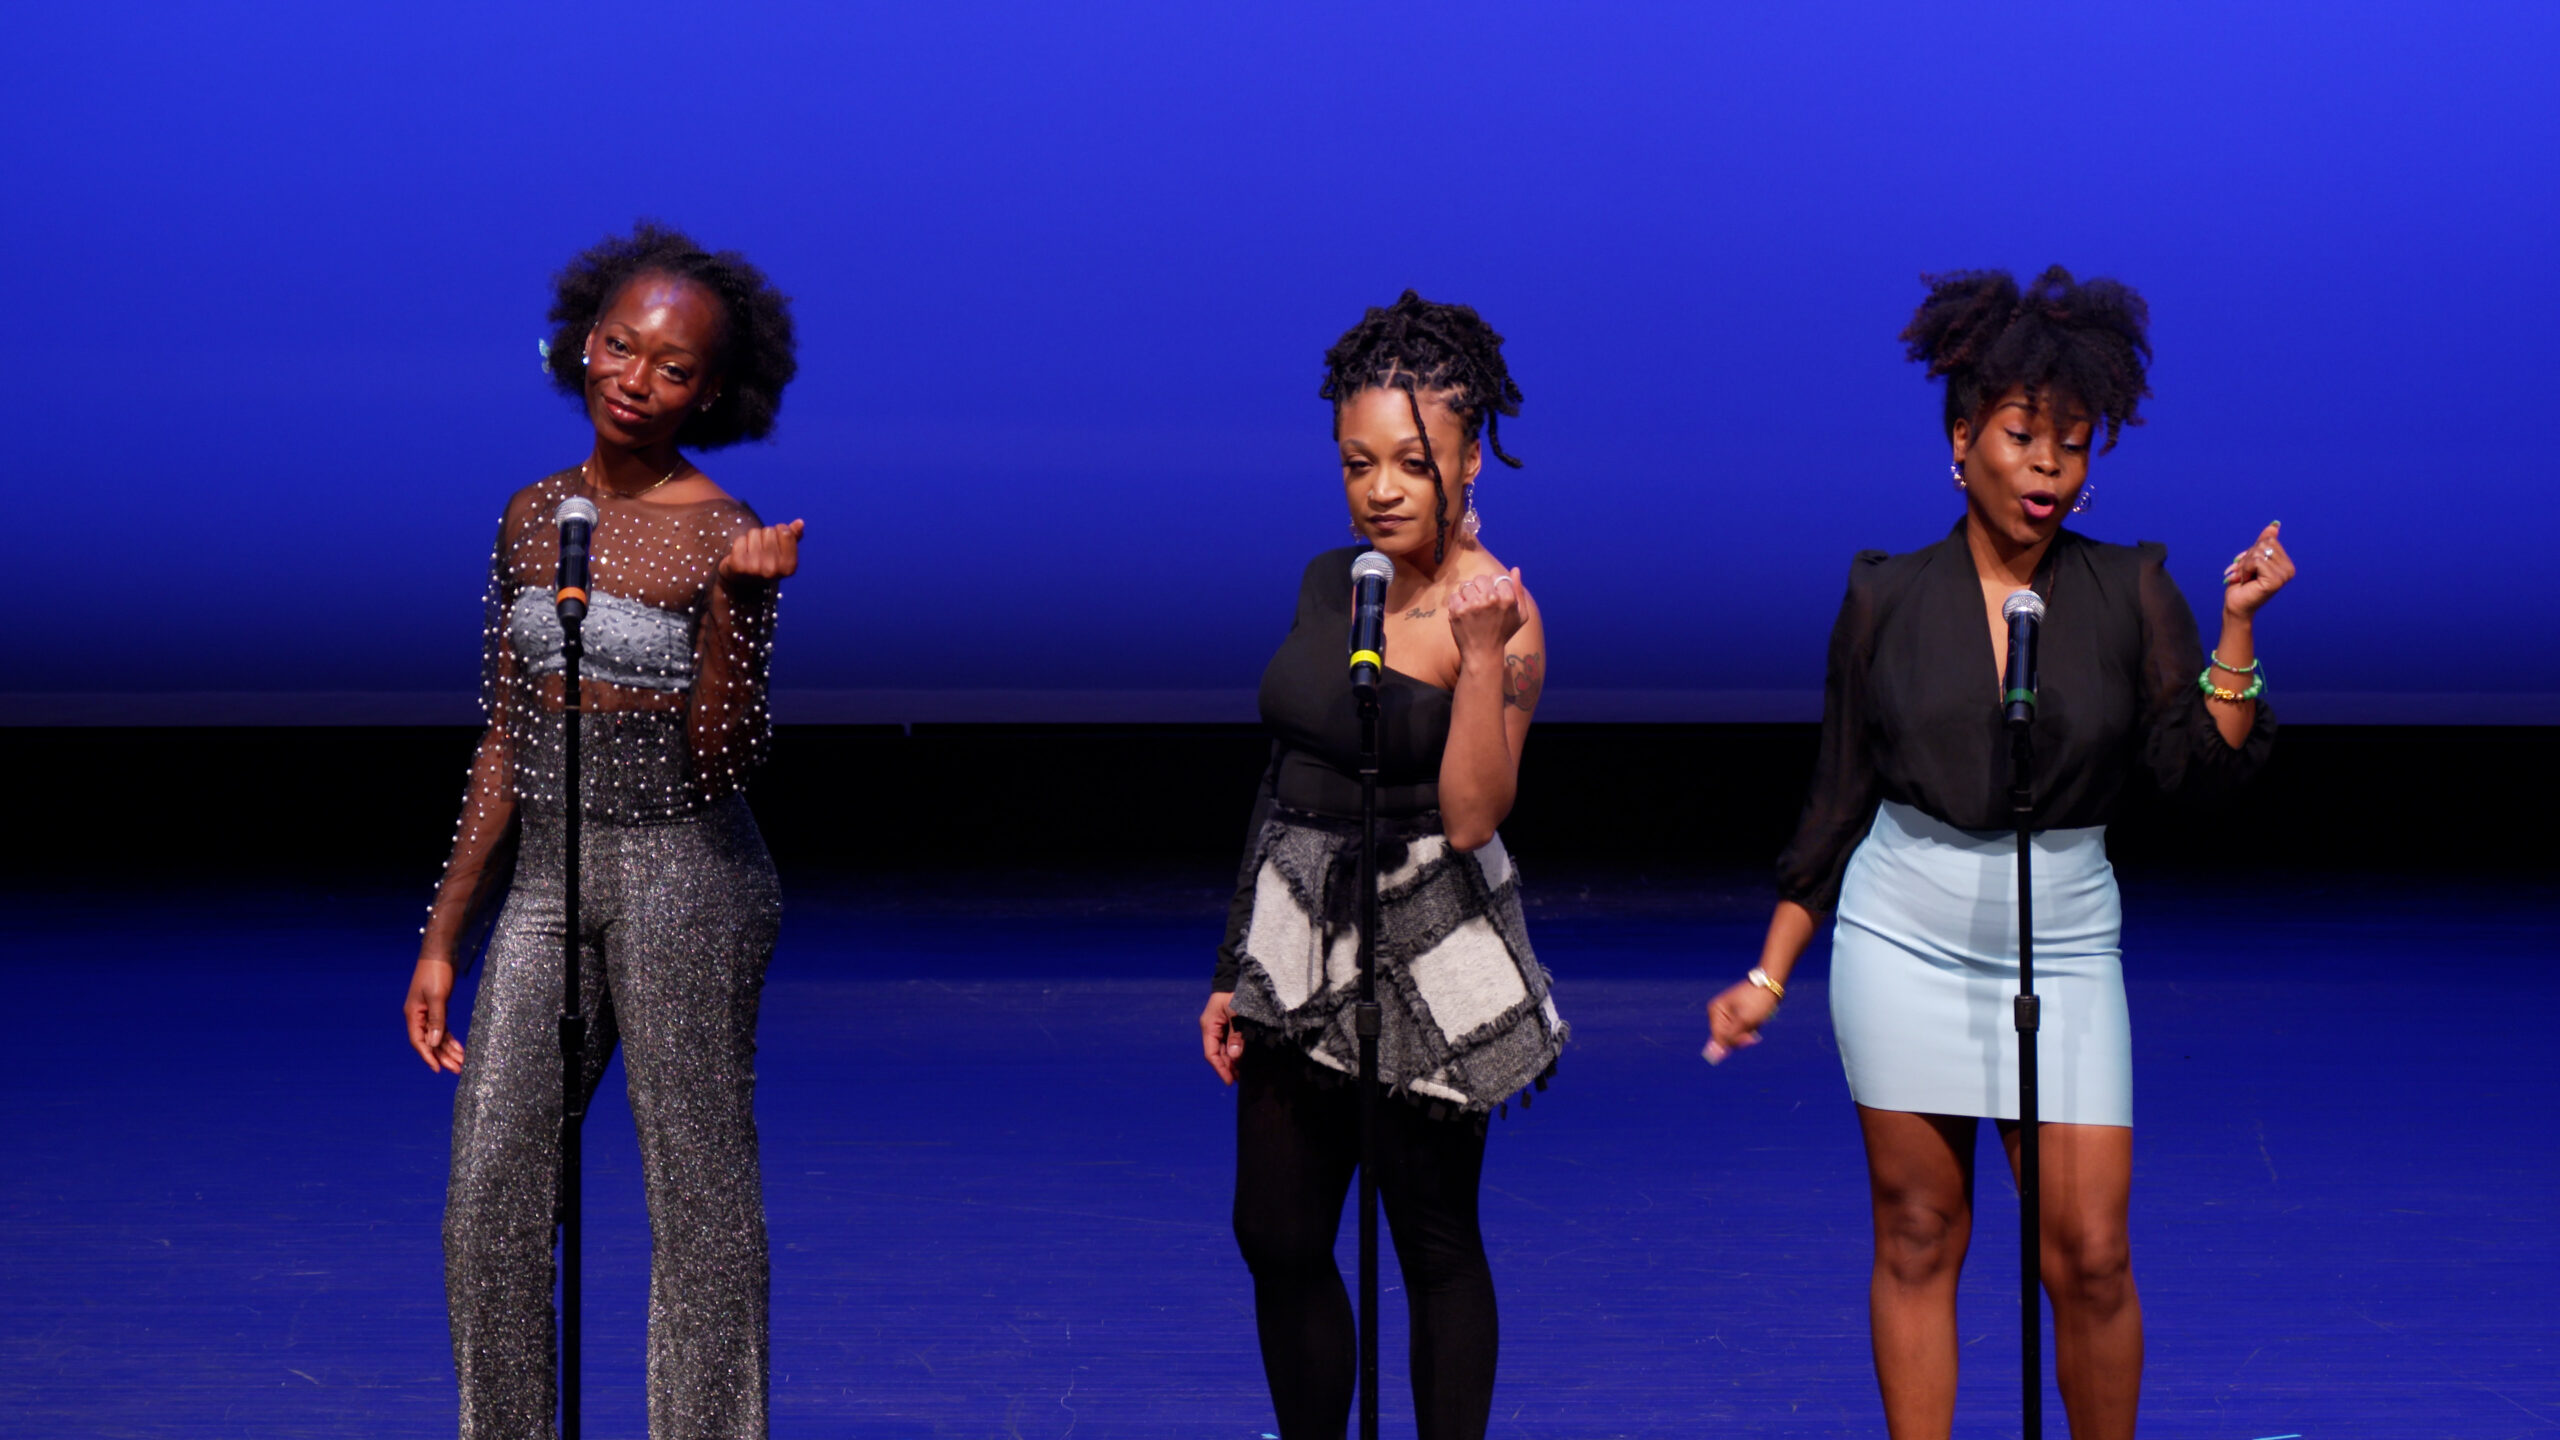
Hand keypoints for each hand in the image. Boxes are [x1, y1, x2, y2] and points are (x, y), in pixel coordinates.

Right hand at [406, 958, 465, 1073]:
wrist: (441, 954)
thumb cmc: (436, 972)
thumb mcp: (437, 997)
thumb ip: (436, 1020)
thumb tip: (433, 1043)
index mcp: (413, 1014)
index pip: (419, 1041)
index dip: (428, 1056)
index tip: (438, 1069)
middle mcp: (418, 1016)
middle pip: (429, 1042)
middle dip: (443, 1057)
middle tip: (457, 1070)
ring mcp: (428, 1013)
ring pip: (437, 1037)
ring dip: (448, 1050)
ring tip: (461, 1063)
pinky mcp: (438, 1008)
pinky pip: (442, 1029)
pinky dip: (451, 1039)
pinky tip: (459, 1048)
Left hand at [720, 519, 804, 582]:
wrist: (744, 584)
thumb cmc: (767, 563)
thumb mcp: (784, 553)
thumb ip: (793, 537)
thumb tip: (800, 523)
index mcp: (789, 566)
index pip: (785, 532)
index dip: (779, 531)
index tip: (776, 543)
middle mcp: (773, 569)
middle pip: (768, 531)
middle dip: (765, 536)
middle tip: (762, 551)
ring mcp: (755, 568)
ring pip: (753, 533)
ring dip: (752, 539)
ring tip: (752, 553)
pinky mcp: (738, 565)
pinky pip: (740, 539)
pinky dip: (740, 544)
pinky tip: (742, 555)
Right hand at [1199, 991, 1243, 1083]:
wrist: (1238, 976)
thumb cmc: (1236, 992)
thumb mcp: (1236, 1012)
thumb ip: (1236, 1034)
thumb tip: (1234, 1055)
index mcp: (1209, 1026)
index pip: (1211, 1053)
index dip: (1220, 1068)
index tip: (1230, 1081)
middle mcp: (1211, 1028)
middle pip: (1217, 1054)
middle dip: (1227, 1067)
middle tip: (1240, 1080)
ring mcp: (1219, 1027)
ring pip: (1223, 1050)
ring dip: (1231, 1061)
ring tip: (1242, 1073)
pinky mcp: (1227, 1025)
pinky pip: (1229, 1043)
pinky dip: (1235, 1052)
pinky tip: (1242, 1059)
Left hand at [1446, 567, 1527, 663]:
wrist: (1483, 654)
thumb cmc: (1503, 633)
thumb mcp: (1520, 615)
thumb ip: (1519, 591)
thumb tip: (1515, 569)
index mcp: (1508, 598)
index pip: (1497, 577)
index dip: (1494, 587)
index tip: (1492, 599)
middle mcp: (1491, 599)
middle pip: (1480, 579)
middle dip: (1480, 589)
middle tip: (1481, 605)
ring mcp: (1473, 605)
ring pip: (1466, 586)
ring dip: (1467, 596)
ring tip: (1472, 611)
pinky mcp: (1458, 611)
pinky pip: (1454, 596)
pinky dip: (1457, 604)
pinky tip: (1463, 615)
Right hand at [1704, 978, 1779, 1064]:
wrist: (1771, 985)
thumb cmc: (1757, 1001)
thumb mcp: (1744, 1021)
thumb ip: (1728, 1039)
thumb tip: (1712, 1056)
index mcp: (1715, 1011)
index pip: (1719, 1039)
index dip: (1735, 1042)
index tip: (1750, 1038)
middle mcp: (1718, 1013)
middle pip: (1727, 1039)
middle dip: (1742, 1036)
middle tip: (1755, 1028)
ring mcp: (1727, 1014)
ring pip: (1736, 1036)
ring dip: (1748, 1032)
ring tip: (1757, 1020)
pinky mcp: (1737, 1016)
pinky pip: (1741, 1031)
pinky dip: (1751, 1028)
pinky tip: (1757, 1019)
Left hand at [2219, 521, 2294, 616]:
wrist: (2235, 604)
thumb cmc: (2242, 583)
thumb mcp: (2252, 559)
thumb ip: (2264, 542)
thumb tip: (2275, 525)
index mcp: (2286, 563)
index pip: (2269, 540)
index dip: (2252, 551)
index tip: (2249, 567)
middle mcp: (2289, 569)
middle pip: (2264, 544)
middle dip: (2248, 557)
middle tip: (2245, 573)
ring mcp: (2284, 575)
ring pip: (2259, 552)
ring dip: (2245, 565)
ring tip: (2245, 578)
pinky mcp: (2275, 581)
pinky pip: (2257, 561)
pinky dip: (2246, 569)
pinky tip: (2246, 581)